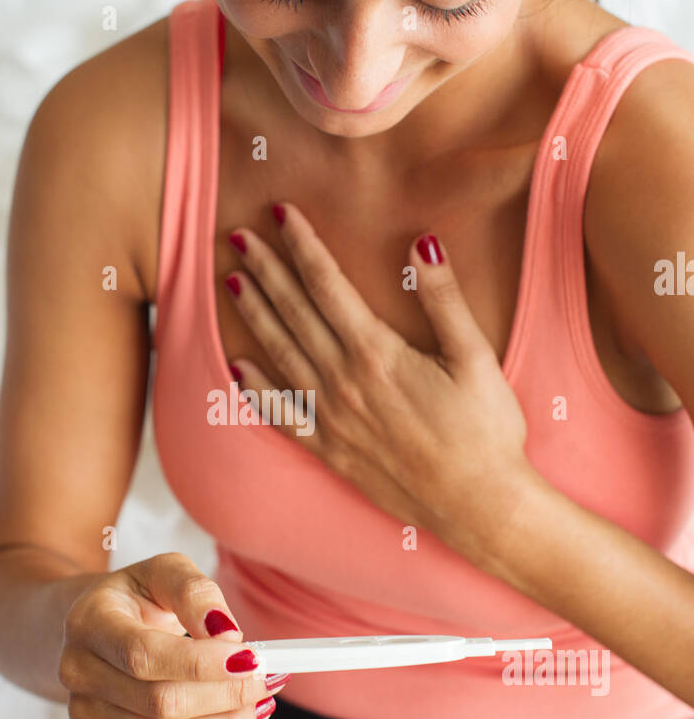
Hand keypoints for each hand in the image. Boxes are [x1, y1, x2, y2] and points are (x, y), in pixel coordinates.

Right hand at [59, 553, 283, 718]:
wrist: (97, 630)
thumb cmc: (138, 598)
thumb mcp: (164, 572)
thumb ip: (194, 592)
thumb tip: (228, 634)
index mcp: (90, 623)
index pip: (144, 655)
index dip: (202, 664)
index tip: (253, 659)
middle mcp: (78, 674)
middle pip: (160, 705)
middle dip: (226, 697)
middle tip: (267, 680)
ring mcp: (86, 718)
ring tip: (258, 706)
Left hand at [224, 203, 534, 560]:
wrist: (478, 506)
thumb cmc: (487, 431)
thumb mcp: (475, 357)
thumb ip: (445, 299)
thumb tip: (422, 242)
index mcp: (377, 353)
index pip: (327, 284)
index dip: (301, 244)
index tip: (280, 212)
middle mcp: (344, 383)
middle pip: (294, 313)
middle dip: (265, 269)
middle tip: (236, 235)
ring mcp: (333, 420)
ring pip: (281, 356)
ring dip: (255, 316)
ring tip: (231, 282)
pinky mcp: (332, 452)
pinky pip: (283, 416)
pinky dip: (257, 391)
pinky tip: (237, 368)